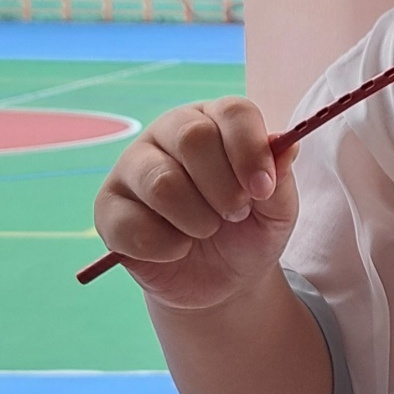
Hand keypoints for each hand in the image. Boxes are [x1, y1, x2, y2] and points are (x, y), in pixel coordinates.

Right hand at [92, 96, 299, 308]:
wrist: (224, 282)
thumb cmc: (250, 232)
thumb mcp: (278, 209)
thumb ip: (281, 176)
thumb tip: (285, 143)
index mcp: (214, 121)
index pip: (233, 111)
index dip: (251, 150)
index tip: (264, 190)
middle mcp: (169, 133)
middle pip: (194, 138)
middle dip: (224, 188)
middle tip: (235, 214)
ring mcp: (132, 167)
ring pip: (162, 183)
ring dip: (197, 220)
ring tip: (206, 231)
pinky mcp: (108, 208)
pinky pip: (133, 225)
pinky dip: (166, 247)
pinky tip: (177, 249)